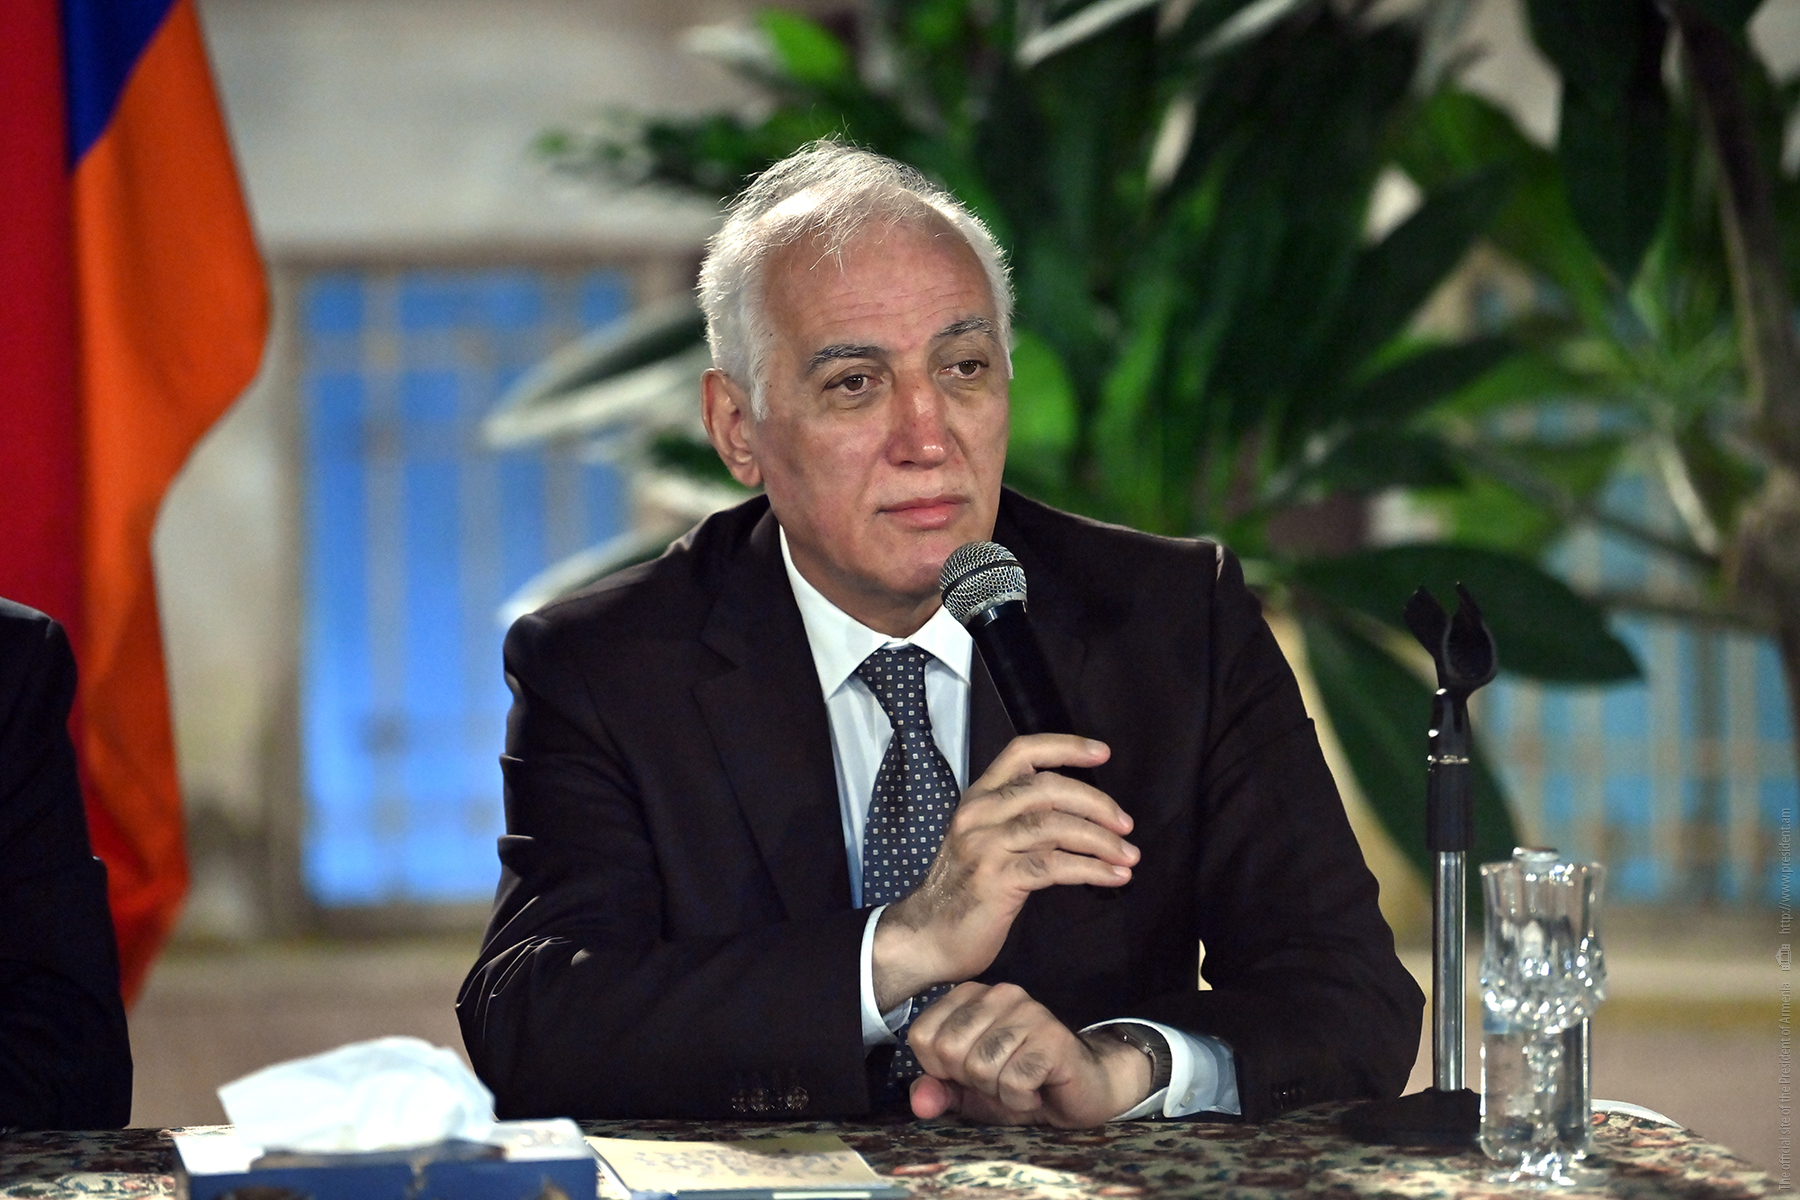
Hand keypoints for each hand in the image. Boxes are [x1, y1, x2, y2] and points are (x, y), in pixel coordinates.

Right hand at [871, 735, 1134, 1005]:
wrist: (925, 937)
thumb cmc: (962, 890)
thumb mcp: (984, 841)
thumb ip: (1020, 821)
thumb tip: (1077, 815)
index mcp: (978, 797)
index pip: (1022, 752)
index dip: (1065, 747)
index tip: (1102, 752)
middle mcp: (979, 813)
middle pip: (1048, 788)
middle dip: (1096, 803)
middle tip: (1126, 824)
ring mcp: (985, 845)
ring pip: (1055, 826)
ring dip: (1101, 840)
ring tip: (1128, 855)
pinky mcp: (997, 879)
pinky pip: (1054, 866)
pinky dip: (1091, 869)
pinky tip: (1114, 876)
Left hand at [905, 983, 1152, 1126]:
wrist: (1083, 1091)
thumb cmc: (1022, 1085)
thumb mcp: (969, 1091)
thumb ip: (938, 1090)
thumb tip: (918, 1103)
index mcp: (970, 995)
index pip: (921, 1036)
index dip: (941, 1069)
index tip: (972, 1072)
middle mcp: (999, 994)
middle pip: (949, 1051)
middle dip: (971, 1081)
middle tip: (1001, 1079)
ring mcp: (1028, 1012)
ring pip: (980, 1068)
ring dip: (999, 1092)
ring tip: (1022, 1083)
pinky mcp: (1052, 1038)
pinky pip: (1013, 1081)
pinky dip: (1021, 1099)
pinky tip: (1038, 1089)